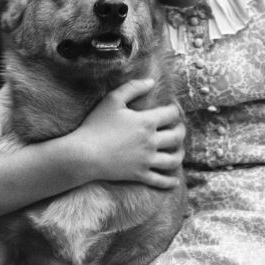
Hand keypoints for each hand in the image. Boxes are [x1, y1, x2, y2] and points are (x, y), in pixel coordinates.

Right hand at [70, 78, 184, 188]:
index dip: (174, 110)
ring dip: (180, 154)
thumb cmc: (96, 125)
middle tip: (179, 128)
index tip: (172, 109)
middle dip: (181, 131)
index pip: (171, 114)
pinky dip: (170, 182)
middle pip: (177, 136)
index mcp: (146, 122)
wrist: (84, 154)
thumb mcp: (112, 100)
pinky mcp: (140, 175)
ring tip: (179, 151)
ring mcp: (146, 160)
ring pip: (173, 159)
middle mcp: (151, 141)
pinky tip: (174, 181)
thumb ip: (133, 88)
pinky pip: (160, 180)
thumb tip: (151, 81)